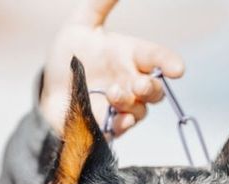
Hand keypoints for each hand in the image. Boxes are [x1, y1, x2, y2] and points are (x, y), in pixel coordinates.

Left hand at [40, 0, 183, 136]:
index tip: (177, 69)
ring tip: (112, 93)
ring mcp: (124, 106)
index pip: (156, 57)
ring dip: (131, 102)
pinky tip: (119, 118)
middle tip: (140, 84)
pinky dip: (124, 123)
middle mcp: (131, 82)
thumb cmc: (69, 59)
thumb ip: (98, 5)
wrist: (51, 90)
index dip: (168, 62)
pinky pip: (125, 127)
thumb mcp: (80, 25)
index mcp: (129, 56)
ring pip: (142, 109)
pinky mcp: (112, 126)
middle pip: (156, 89)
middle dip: (152, 87)